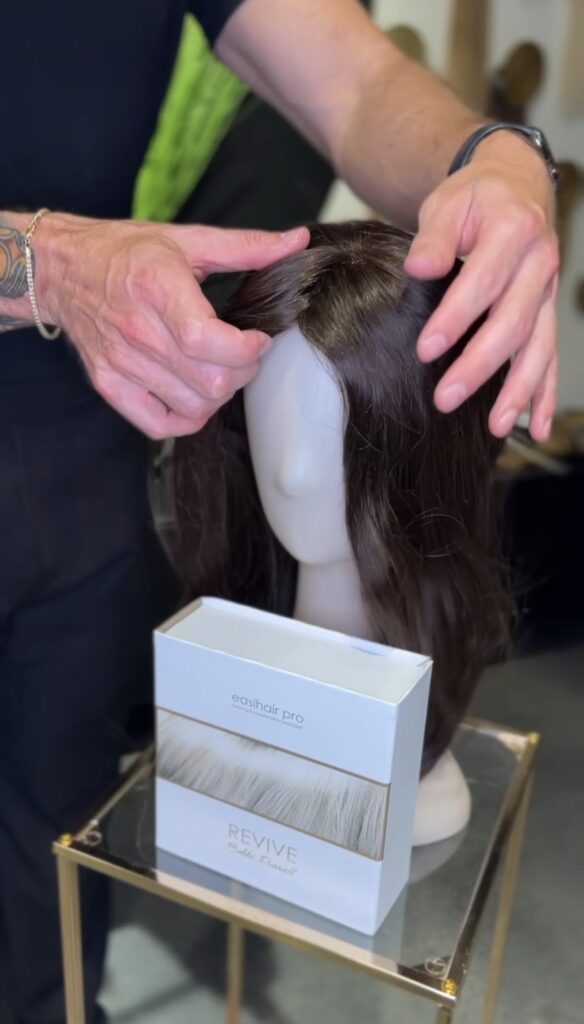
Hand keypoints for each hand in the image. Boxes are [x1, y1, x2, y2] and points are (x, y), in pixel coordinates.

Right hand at [37, 214, 308, 437]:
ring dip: (218, 395)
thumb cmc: (125, 252)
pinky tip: (192, 392)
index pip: (206, 340)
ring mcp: (120, 363)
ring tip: (217, 370)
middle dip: (242, 372)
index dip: (246, 350)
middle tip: (242, 353)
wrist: (61, 269)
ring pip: (193, 407)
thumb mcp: (187, 239)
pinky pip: (159, 424)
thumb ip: (247, 246)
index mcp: (158, 287)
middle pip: (209, 382)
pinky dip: (186, 418)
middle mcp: (137, 330)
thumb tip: (298, 242)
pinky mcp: (109, 384)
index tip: (258, 339)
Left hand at [405, 131, 558, 440]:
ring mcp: (547, 292)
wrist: (517, 185)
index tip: (425, 349)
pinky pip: (550, 357)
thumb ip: (436, 236)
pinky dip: (544, 394)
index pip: (484, 282)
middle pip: (512, 324)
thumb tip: (419, 267)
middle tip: (445, 398)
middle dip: (479, 366)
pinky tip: (535, 428)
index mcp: (514, 231)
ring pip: (537, 347)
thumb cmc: (476, 198)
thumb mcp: (450, 202)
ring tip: (496, 426)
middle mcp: (540, 264)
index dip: (456, 318)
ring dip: (519, 391)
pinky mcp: (547, 312)